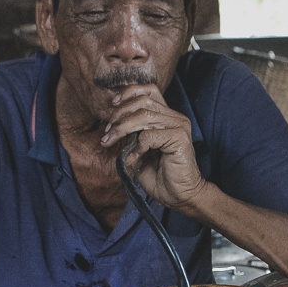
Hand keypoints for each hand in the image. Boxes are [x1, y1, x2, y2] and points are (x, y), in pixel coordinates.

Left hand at [100, 85, 204, 211]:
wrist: (179, 196)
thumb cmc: (160, 176)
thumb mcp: (138, 151)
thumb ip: (130, 135)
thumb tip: (112, 125)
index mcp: (168, 116)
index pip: (149, 90)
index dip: (128, 93)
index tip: (113, 105)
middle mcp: (175, 117)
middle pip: (143, 101)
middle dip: (119, 114)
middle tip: (108, 132)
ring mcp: (179, 126)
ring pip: (143, 115)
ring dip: (122, 128)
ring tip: (111, 141)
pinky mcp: (179, 138)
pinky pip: (149, 135)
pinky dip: (136, 146)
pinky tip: (134, 158)